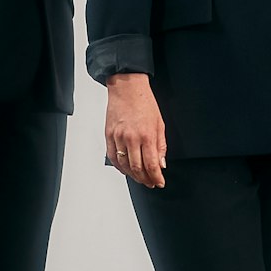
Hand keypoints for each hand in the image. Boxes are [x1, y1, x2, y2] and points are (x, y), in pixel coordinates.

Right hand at [104, 73, 166, 188]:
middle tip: (151, 182)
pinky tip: (126, 169)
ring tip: (140, 178)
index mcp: (147, 135)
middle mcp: (131, 138)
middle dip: (145, 179)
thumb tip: (161, 164)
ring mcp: (118, 137)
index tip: (159, 182)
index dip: (156, 178)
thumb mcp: (160, 123)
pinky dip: (119, 167)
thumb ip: (161, 146)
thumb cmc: (144, 102)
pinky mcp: (109, 135)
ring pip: (124, 166)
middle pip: (137, 169)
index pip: (151, 165)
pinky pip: (113, 157)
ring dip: (133, 176)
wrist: (127, 88)